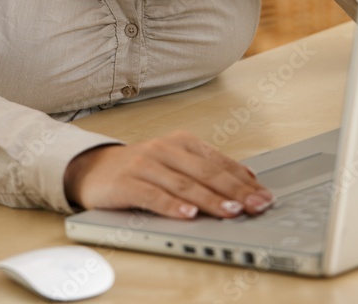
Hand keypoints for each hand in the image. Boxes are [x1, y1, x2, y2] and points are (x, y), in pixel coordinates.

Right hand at [64, 130, 273, 218]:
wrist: (92, 168)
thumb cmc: (139, 168)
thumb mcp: (173, 163)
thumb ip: (204, 170)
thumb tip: (246, 180)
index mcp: (181, 142)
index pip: (218, 161)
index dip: (243, 179)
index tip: (265, 195)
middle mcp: (165, 149)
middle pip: (206, 171)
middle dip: (235, 190)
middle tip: (257, 205)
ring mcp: (145, 164)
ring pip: (184, 184)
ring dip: (210, 199)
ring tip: (231, 212)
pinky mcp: (127, 182)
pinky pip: (153, 195)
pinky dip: (172, 205)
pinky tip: (188, 214)